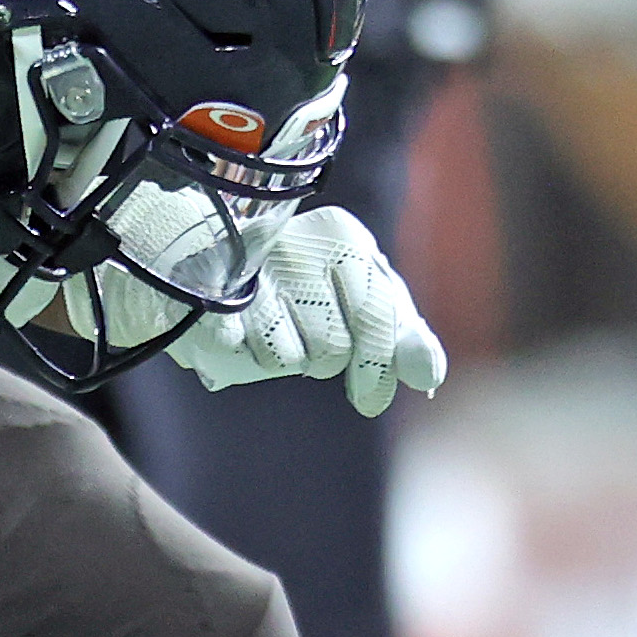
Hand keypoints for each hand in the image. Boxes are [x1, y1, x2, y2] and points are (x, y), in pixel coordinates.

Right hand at [160, 207, 447, 415]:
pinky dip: (240, 352)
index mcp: (346, 237)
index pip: (378, 318)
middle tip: (306, 336)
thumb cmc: (303, 276)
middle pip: (334, 349)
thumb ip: (401, 332)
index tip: (370, 399)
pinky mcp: (212, 292)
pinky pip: (239, 353)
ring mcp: (252, 268)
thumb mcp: (361, 292)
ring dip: (282, 356)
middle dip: (324, 357)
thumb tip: (428, 379)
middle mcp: (303, 243)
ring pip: (289, 358)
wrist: (208, 240)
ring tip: (269, 324)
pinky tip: (237, 330)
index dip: (378, 366)